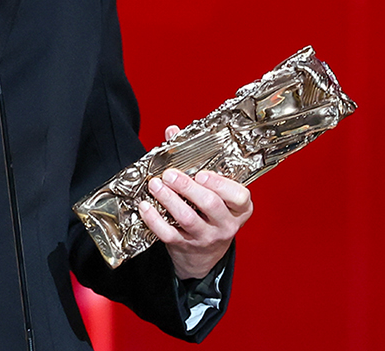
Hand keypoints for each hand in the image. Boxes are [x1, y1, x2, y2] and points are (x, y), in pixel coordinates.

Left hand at [138, 125, 253, 278]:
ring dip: (168, 199)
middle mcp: (226, 224)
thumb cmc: (208, 212)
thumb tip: (173, 131)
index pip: (240, 197)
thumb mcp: (212, 190)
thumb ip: (195, 159)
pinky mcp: (186, 246)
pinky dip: (154, 220)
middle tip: (169, 174)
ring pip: (188, 218)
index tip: (201, 174)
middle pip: (210, 204)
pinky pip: (169, 234)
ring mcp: (206, 237)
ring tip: (154, 184)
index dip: (221, 185)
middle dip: (187, 187)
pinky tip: (145, 206)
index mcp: (239, 208)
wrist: (204, 253)